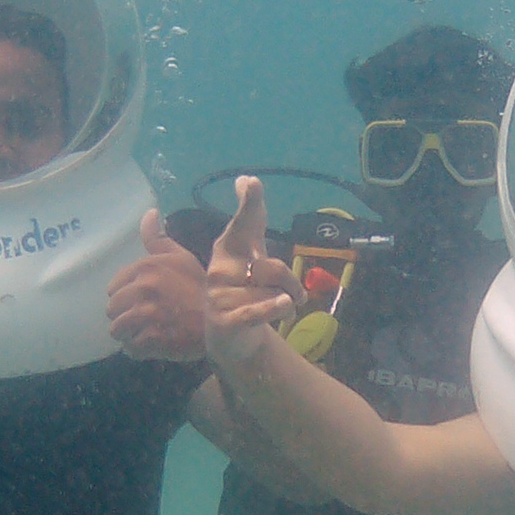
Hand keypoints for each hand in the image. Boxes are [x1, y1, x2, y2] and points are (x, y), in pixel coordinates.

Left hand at [106, 209, 208, 360]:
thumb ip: (158, 239)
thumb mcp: (181, 258)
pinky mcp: (151, 340)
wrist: (224, 318)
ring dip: (129, 333)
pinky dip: (138, 349)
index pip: (113, 287)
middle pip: (112, 309)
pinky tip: (152, 344)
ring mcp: (145, 315)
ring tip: (147, 332)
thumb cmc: (200, 287)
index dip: (126, 296)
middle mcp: (142, 289)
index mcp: (146, 267)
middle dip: (126, 315)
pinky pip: (130, 347)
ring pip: (117, 329)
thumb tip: (149, 212)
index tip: (142, 301)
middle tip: (145, 319)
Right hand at [205, 176, 302, 367]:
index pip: (242, 223)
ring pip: (273, 293)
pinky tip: (285, 308)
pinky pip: (260, 310)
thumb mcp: (251, 254)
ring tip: (277, 309)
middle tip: (294, 295)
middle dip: (292, 283)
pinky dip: (277, 308)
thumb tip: (246, 178)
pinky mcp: (224, 320)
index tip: (251, 183)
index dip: (249, 204)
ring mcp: (219, 295)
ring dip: (286, 304)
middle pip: (273, 268)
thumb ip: (252, 219)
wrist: (231, 337)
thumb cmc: (245, 288)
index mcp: (228, 248)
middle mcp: (219, 269)